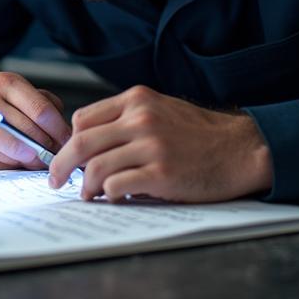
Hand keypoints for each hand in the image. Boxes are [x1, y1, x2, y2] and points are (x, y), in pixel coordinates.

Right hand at [0, 71, 71, 170]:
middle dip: (49, 148)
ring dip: (33, 160)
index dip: (59, 131)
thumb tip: (67, 138)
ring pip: (16, 152)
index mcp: (3, 82)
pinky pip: (2, 165)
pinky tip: (15, 160)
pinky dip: (14, 166)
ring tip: (38, 158)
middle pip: (29, 133)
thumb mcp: (25, 97)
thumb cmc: (3, 108)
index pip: (40, 110)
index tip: (69, 142)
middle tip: (57, 156)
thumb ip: (47, 109)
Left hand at [47, 85, 272, 201]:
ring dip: (86, 186)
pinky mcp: (162, 173)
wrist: (242, 149)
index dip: (70, 141)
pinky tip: (112, 198)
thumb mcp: (161, 109)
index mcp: (136, 100)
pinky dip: (108, 194)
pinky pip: (119, 185)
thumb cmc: (200, 134)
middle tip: (55, 180)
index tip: (67, 157)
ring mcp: (152, 146)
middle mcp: (141, 119)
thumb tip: (91, 143)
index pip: (83, 119)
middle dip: (62, 165)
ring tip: (88, 195)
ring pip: (97, 167)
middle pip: (82, 142)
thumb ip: (127, 119)